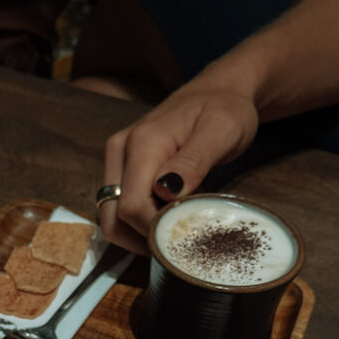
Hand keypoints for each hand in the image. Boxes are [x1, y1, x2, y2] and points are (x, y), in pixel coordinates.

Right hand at [98, 84, 259, 253]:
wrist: (219, 90)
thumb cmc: (226, 108)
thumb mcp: (222, 131)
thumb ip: (193, 162)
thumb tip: (165, 193)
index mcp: (142, 144)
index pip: (131, 206)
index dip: (153, 232)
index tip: (184, 242)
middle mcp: (120, 152)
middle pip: (113, 217)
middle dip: (141, 239)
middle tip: (177, 248)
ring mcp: (117, 160)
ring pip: (112, 217)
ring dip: (137, 235)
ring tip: (172, 236)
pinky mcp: (122, 167)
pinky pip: (120, 207)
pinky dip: (138, 224)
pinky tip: (166, 222)